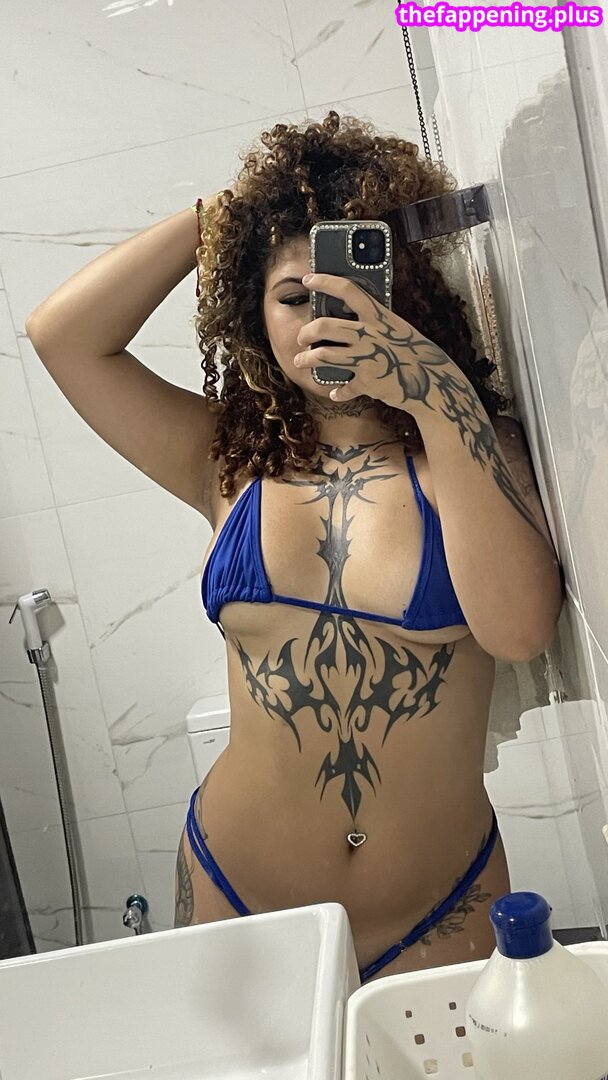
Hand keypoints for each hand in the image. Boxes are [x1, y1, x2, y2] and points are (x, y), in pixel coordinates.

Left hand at [294, 273, 452, 408]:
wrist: (433, 382)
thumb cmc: (414, 352)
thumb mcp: (397, 329)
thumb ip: (374, 323)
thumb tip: (348, 319)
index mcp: (379, 316)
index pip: (348, 290)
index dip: (325, 281)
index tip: (308, 279)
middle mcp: (370, 334)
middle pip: (326, 325)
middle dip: (307, 331)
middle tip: (302, 337)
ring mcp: (367, 358)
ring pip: (324, 354)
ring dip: (307, 359)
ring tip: (300, 361)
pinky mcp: (366, 382)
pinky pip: (344, 387)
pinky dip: (337, 391)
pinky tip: (334, 391)